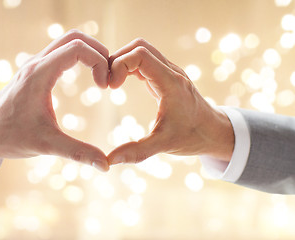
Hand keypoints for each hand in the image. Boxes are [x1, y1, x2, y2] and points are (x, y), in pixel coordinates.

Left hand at [0, 30, 109, 171]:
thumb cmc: (12, 137)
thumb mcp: (46, 145)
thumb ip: (77, 153)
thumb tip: (105, 165)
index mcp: (39, 75)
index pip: (77, 48)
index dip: (98, 61)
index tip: (104, 86)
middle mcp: (37, 63)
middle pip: (75, 37)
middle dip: (98, 51)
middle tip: (107, 75)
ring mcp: (35, 64)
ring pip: (68, 41)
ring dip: (89, 52)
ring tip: (101, 75)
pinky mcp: (36, 69)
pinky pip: (61, 51)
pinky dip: (79, 56)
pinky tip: (87, 76)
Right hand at [108, 38, 234, 164]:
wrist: (213, 132)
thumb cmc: (191, 137)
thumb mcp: (164, 145)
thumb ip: (136, 152)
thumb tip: (109, 160)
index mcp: (171, 84)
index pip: (140, 55)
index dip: (119, 65)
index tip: (111, 87)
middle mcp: (171, 72)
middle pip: (139, 46)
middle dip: (117, 59)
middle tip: (107, 83)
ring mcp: (169, 72)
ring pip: (142, 50)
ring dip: (123, 61)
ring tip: (111, 82)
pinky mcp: (166, 76)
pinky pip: (144, 60)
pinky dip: (129, 66)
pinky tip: (121, 83)